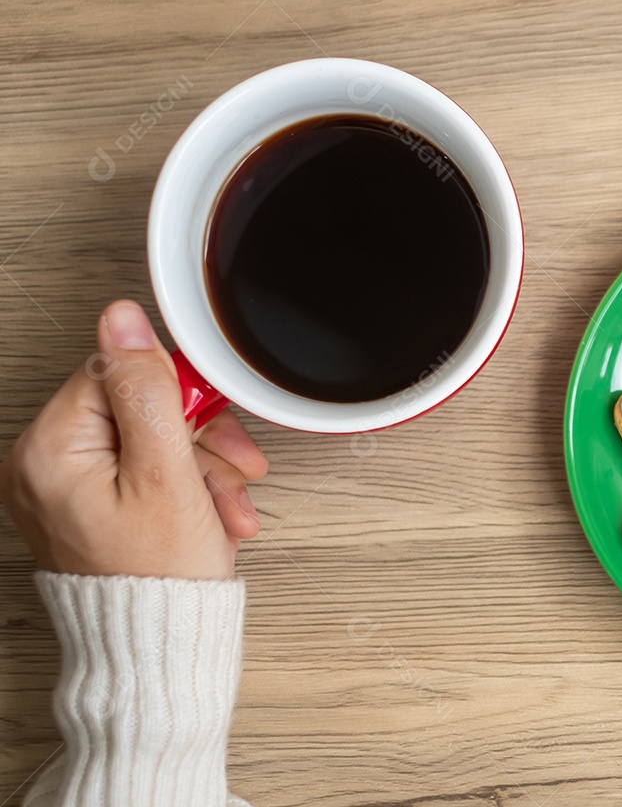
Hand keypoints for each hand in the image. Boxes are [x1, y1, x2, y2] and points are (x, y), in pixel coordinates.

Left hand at [0, 301, 268, 579]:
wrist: (160, 650)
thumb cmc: (160, 577)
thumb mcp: (167, 472)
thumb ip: (146, 390)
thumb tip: (122, 319)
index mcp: (48, 450)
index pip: (118, 372)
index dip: (176, 393)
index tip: (206, 425)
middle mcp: (44, 465)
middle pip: (138, 405)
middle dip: (198, 436)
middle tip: (230, 467)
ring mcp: (65, 487)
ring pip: (150, 436)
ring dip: (202, 464)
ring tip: (228, 503)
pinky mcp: (89, 503)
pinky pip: (143, 466)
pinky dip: (186, 484)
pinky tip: (214, 511)